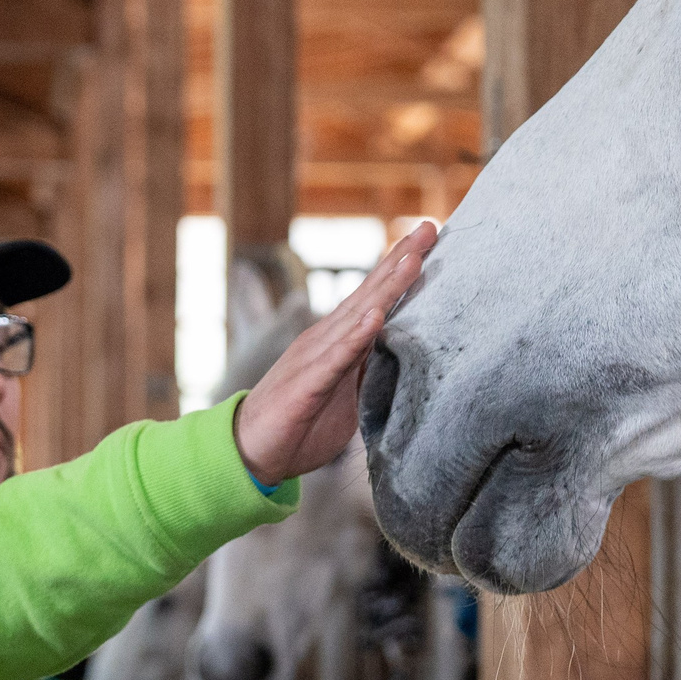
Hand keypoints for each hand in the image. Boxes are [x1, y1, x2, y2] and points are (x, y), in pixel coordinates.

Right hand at [233, 221, 436, 487]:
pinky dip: (357, 336)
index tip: (429, 237)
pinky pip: (336, 358)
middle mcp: (326, 338)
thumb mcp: (348, 394)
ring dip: (385, 288)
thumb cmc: (300, 421)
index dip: (400, 269)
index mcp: (338, 340)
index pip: (375, 297)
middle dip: (400, 261)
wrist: (250, 451)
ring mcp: (314, 357)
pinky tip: (376, 317)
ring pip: (356, 317)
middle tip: (430, 228)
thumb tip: (405, 354)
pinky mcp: (306, 384)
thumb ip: (371, 369)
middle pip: (369, 294)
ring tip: (411, 259)